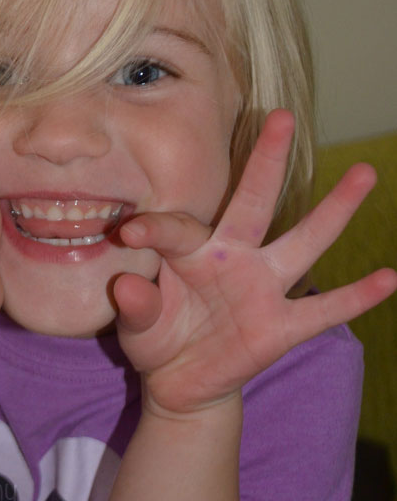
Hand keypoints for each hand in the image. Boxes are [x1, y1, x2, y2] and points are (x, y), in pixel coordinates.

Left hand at [114, 109, 396, 415]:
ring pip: (302, 241)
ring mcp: (262, 288)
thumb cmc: (157, 337)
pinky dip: (354, 297)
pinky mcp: (282, 326)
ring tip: (364, 172)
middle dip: (266, 162)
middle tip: (282, 117)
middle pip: (253, 203)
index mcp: (191, 251)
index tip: (130, 231)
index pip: (177, 229)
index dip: (155, 229)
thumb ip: (136, 307)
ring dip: (333, 209)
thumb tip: (128, 287)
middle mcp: (233, 257)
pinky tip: (388, 277)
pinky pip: (323, 311)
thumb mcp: (137, 326)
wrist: (181, 384)